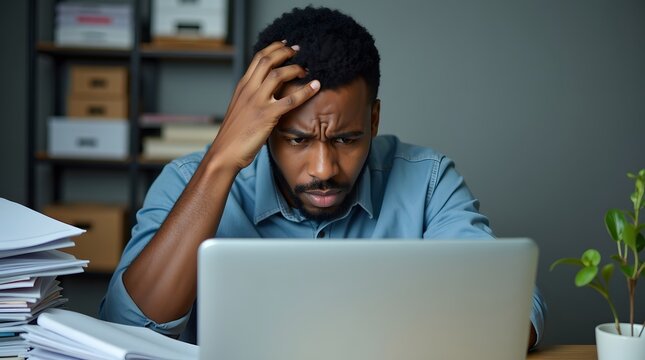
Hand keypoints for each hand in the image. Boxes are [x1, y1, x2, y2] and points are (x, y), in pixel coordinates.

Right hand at [208, 41, 320, 170]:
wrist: (225, 152)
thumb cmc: (234, 134)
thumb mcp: (241, 108)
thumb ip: (252, 97)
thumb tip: (267, 92)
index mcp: (243, 86)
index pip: (258, 58)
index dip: (274, 48)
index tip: (286, 44)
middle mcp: (249, 90)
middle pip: (268, 61)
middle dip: (285, 52)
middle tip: (299, 51)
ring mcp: (257, 102)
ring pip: (278, 75)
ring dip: (295, 68)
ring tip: (306, 69)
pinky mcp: (266, 116)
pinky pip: (290, 100)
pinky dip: (305, 91)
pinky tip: (316, 87)